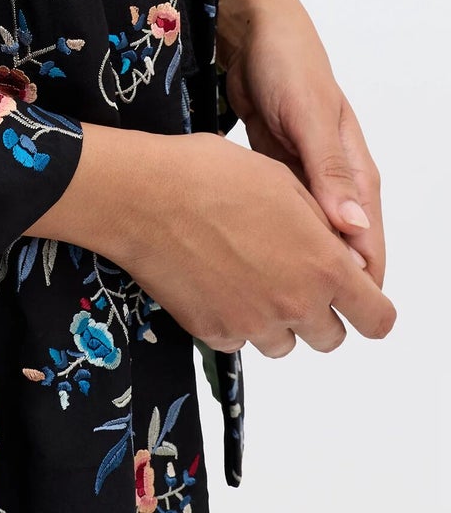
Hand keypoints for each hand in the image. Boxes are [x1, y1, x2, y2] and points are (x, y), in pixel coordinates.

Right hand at [32, 122, 396, 360]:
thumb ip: (322, 225)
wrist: (142, 196)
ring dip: (276, 317)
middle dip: (318, 311)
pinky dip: (234, 318)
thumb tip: (344, 251)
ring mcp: (254, 324)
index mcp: (321, 264)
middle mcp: (294, 303)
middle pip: (330, 337)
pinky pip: (240, 339)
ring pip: (284, 342)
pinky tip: (214, 278)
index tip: (357, 299)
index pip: (375, 318)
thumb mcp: (281, 180)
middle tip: (290, 275)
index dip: (370, 308)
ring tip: (246, 272)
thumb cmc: (209, 174)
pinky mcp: (215, 334)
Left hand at [216, 0, 387, 289]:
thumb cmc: (289, 62)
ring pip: (307, 238)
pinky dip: (273, 238)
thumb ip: (329, 171)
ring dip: (296, 264)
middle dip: (323, 284)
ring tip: (271, 299)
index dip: (356, 285)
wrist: (252, 30)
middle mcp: (334, 181)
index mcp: (355, 172)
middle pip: (338, 250)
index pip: (366, 245)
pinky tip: (252, 259)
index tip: (338, 318)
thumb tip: (354, 230)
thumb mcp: (310, 115)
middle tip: (296, 320)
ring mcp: (304, 178)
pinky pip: (281, 217)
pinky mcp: (275, 172)